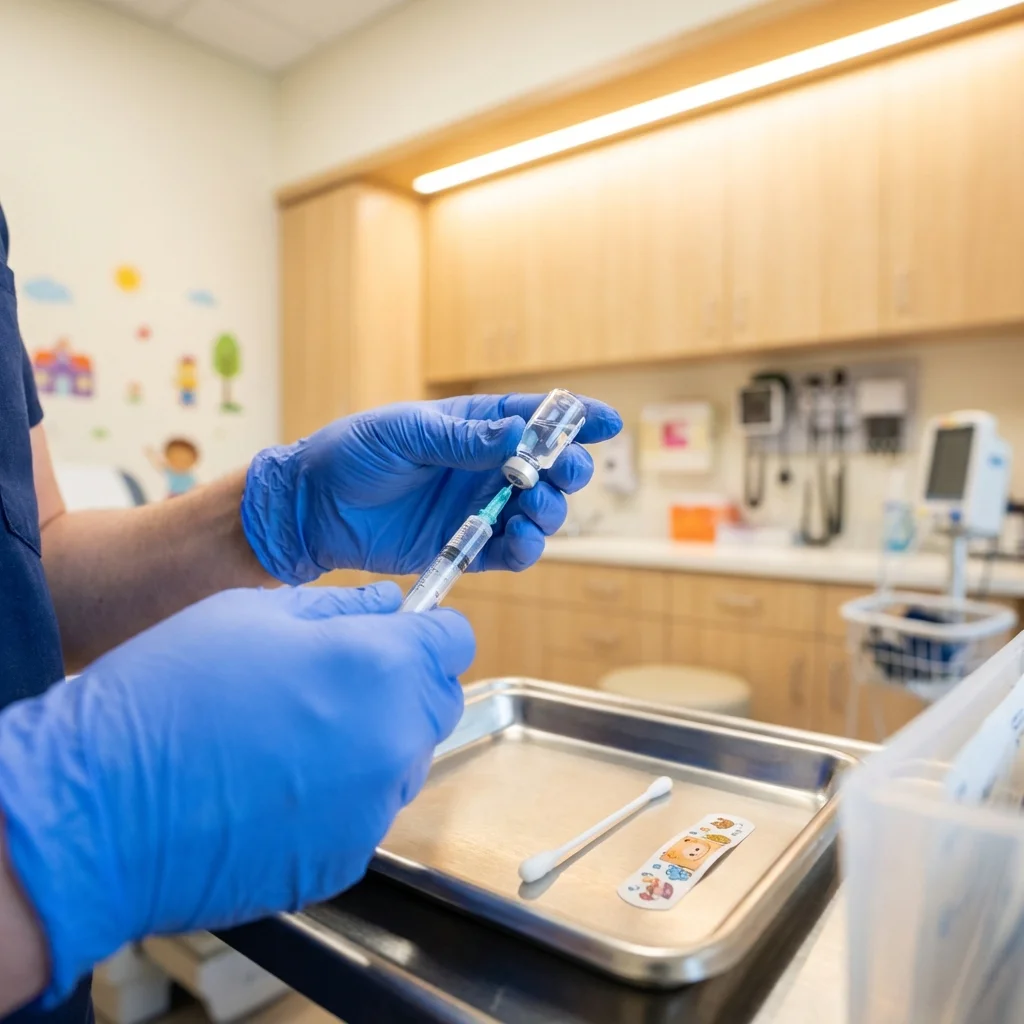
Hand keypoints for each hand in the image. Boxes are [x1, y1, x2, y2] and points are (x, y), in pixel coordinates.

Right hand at [0, 583, 470, 1004]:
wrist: (101, 810)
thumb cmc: (169, 694)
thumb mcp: (253, 613)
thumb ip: (341, 605)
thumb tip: (391, 605)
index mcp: (380, 664)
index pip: (454, 640)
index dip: (428, 633)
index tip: (402, 638)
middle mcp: (394, 737)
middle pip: (437, 702)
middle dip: (403, 686)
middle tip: (335, 686)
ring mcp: (375, 805)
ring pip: (405, 760)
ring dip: (372, 744)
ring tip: (294, 740)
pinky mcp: (348, 858)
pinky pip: (365, 813)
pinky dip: (339, 798)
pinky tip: (276, 789)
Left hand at [241, 393, 621, 582]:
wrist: (313, 507)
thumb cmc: (353, 454)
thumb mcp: (404, 433)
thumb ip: (461, 438)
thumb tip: (519, 435)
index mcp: (474, 427)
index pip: (536, 418)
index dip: (575, 419)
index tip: (606, 423)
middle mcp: (485, 467)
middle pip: (550, 469)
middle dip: (567, 472)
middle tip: (560, 477)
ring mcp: (478, 508)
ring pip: (538, 513)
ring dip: (549, 513)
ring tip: (533, 513)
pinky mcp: (465, 545)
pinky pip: (508, 551)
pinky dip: (523, 549)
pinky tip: (520, 542)